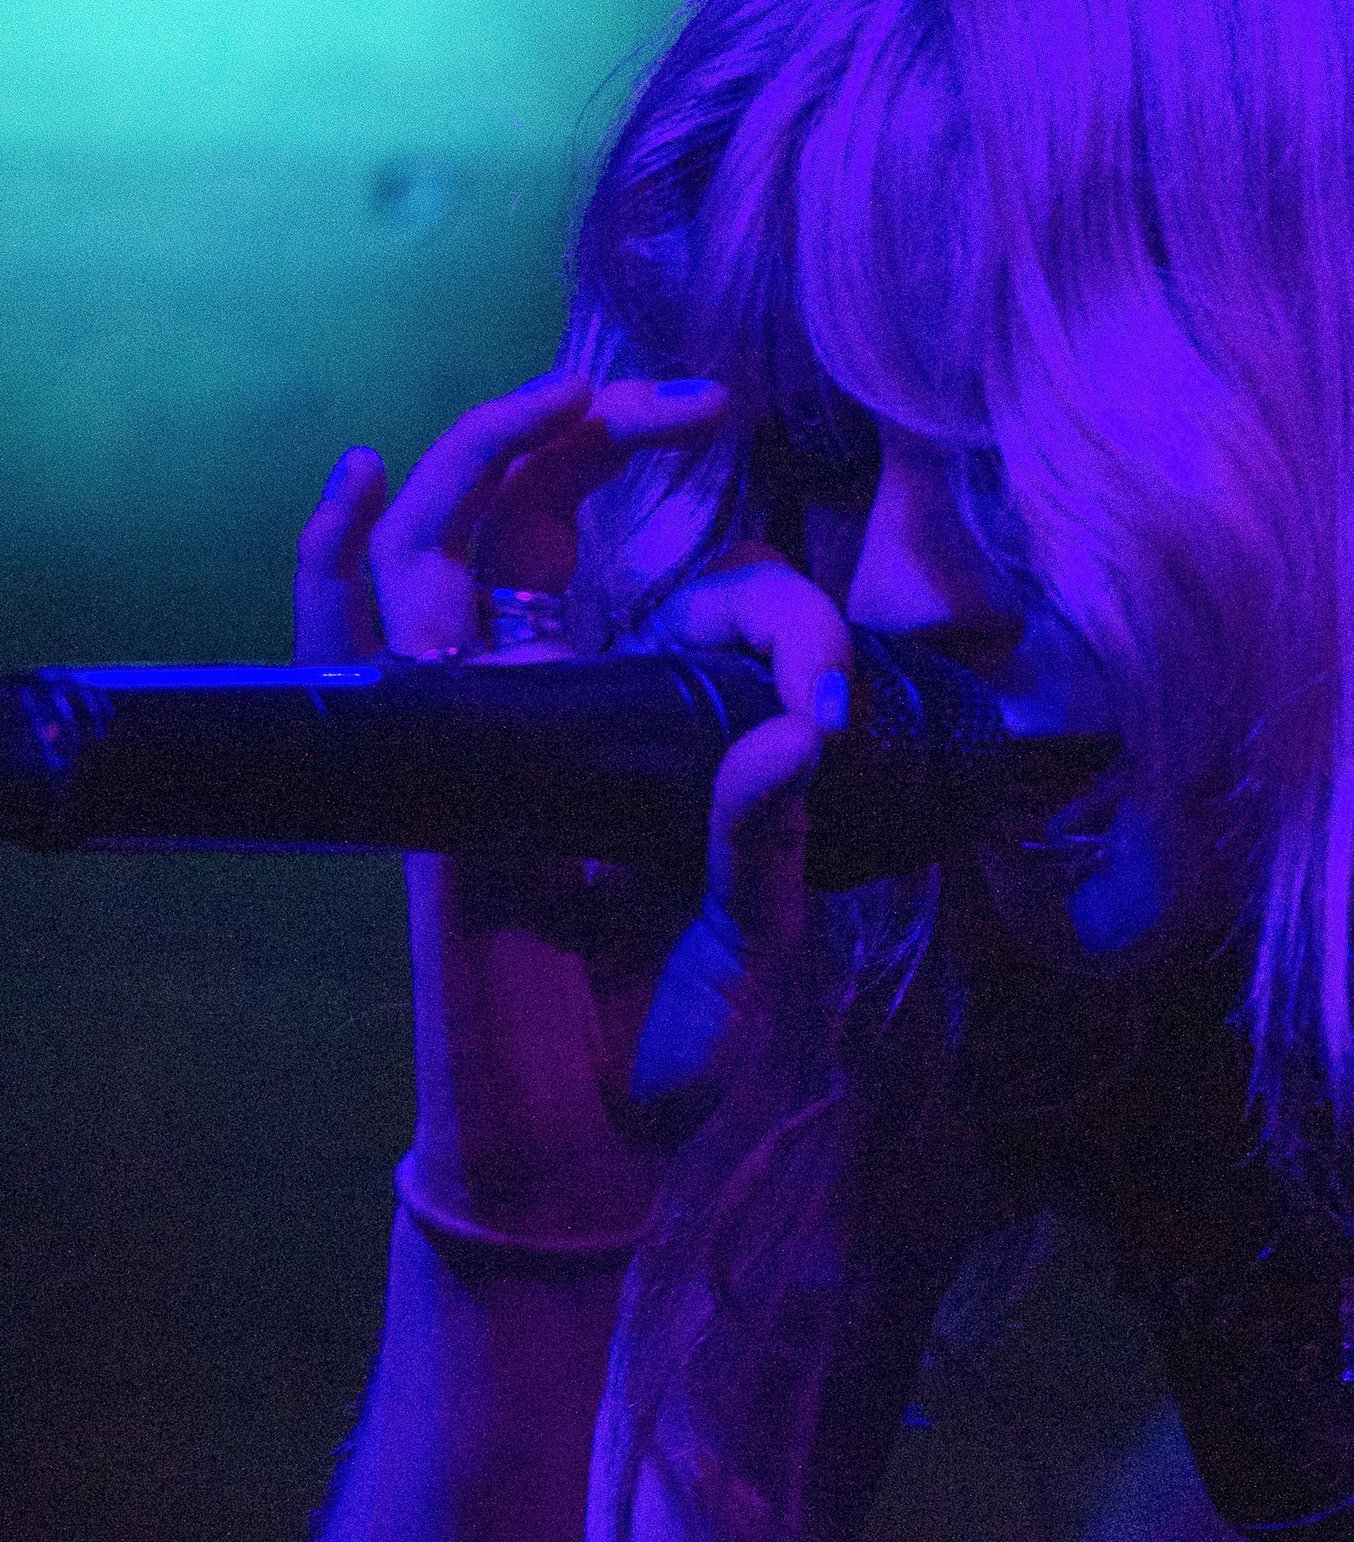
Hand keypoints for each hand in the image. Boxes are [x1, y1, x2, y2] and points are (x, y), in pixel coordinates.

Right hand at [295, 371, 853, 1223]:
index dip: (786, 616)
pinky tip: (357, 476)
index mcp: (665, 724)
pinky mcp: (415, 790)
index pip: (716, 600)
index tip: (830, 697)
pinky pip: (348, 649)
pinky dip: (335, 557)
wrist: (591, 1149)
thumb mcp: (753, 945)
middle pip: (554, 515)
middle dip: (608, 431)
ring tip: (560, 392)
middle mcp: (567, 705)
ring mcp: (479, 736)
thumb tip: (788, 734)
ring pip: (451, 548)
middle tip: (690, 398)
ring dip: (494, 453)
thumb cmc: (673, 1045)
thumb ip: (770, 848)